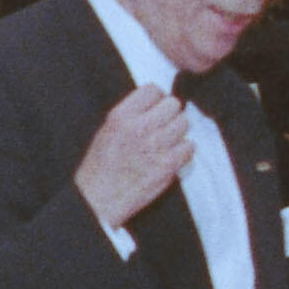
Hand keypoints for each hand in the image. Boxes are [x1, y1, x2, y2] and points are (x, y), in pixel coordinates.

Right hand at [74, 84, 191, 229]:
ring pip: (184, 124)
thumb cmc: (101, 167)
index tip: (155, 109)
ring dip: (178, 132)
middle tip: (162, 127)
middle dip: (170, 114)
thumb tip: (156, 103)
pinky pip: (189, 147)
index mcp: (122, 116)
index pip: (153, 90)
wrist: (99, 199)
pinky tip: (170, 157)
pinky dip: (183, 151)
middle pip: (173, 104)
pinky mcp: (168, 165)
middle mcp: (140, 127)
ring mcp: (156, 146)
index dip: (157, 99)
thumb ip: (131, 113)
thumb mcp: (107, 130)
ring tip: (165, 143)